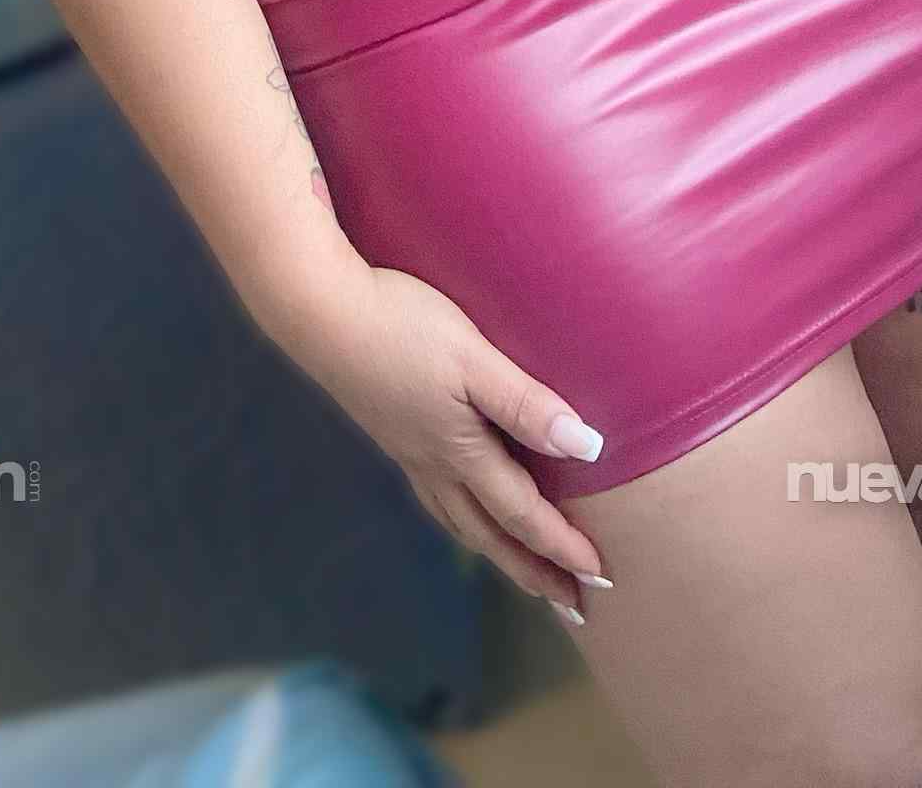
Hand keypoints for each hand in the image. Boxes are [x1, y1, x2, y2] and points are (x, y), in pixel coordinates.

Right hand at [280, 261, 611, 616]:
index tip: (600, 579)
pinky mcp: (392, 431)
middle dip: (534, 573)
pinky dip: (463, 521)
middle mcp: (434, 464)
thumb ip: (526, 403)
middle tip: (571, 607)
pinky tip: (461, 508)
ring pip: (461, 522)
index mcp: (460, 452)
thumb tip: (587, 448)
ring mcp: (409, 451)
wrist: (321, 313)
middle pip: (491, 536)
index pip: (522, 515)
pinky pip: (437, 499)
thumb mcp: (474, 359)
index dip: (562, 548)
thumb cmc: (403, 327)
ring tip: (523, 573)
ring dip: (499, 553)